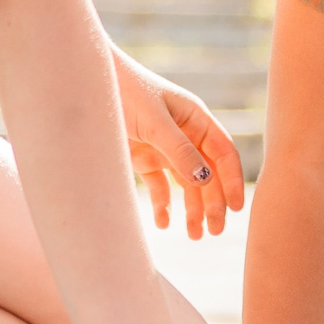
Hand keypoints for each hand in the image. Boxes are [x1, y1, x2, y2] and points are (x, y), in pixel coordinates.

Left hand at [115, 48, 244, 238]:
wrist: (86, 87)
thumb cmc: (125, 92)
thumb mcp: (155, 122)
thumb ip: (180, 150)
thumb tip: (206, 180)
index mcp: (195, 119)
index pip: (223, 153)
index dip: (232, 179)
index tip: (236, 207)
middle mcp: (184, 135)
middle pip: (207, 174)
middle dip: (213, 203)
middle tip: (215, 231)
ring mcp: (164, 148)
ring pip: (185, 184)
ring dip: (192, 209)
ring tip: (195, 235)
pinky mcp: (143, 158)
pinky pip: (159, 186)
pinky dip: (163, 205)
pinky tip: (164, 223)